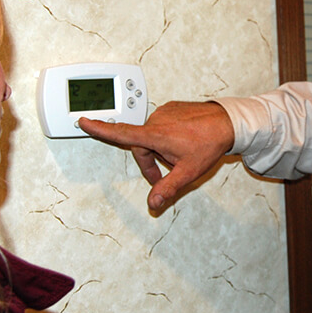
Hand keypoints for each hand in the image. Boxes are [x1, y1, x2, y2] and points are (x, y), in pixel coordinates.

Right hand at [78, 101, 234, 214]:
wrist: (228, 122)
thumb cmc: (209, 143)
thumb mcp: (188, 172)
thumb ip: (168, 188)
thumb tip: (152, 204)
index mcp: (155, 134)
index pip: (121, 133)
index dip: (100, 129)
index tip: (83, 122)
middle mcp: (157, 120)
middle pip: (141, 145)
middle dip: (149, 162)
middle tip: (163, 176)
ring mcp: (166, 112)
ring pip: (152, 136)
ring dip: (159, 149)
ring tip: (180, 156)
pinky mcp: (174, 108)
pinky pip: (163, 126)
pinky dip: (167, 137)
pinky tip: (184, 143)